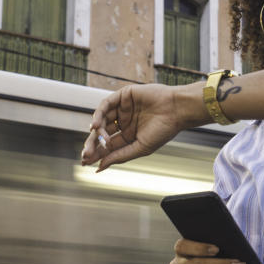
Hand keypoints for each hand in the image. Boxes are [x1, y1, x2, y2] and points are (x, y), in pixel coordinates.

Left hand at [80, 83, 203, 170]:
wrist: (177, 110)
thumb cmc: (164, 130)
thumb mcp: (140, 148)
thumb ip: (120, 156)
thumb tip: (99, 167)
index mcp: (129, 136)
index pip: (108, 146)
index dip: (97, 154)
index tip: (86, 162)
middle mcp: (124, 122)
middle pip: (102, 134)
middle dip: (93, 144)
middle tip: (86, 154)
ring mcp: (123, 109)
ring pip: (102, 119)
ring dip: (96, 130)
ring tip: (95, 138)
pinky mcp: (123, 96)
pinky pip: (106, 104)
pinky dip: (98, 114)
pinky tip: (96, 125)